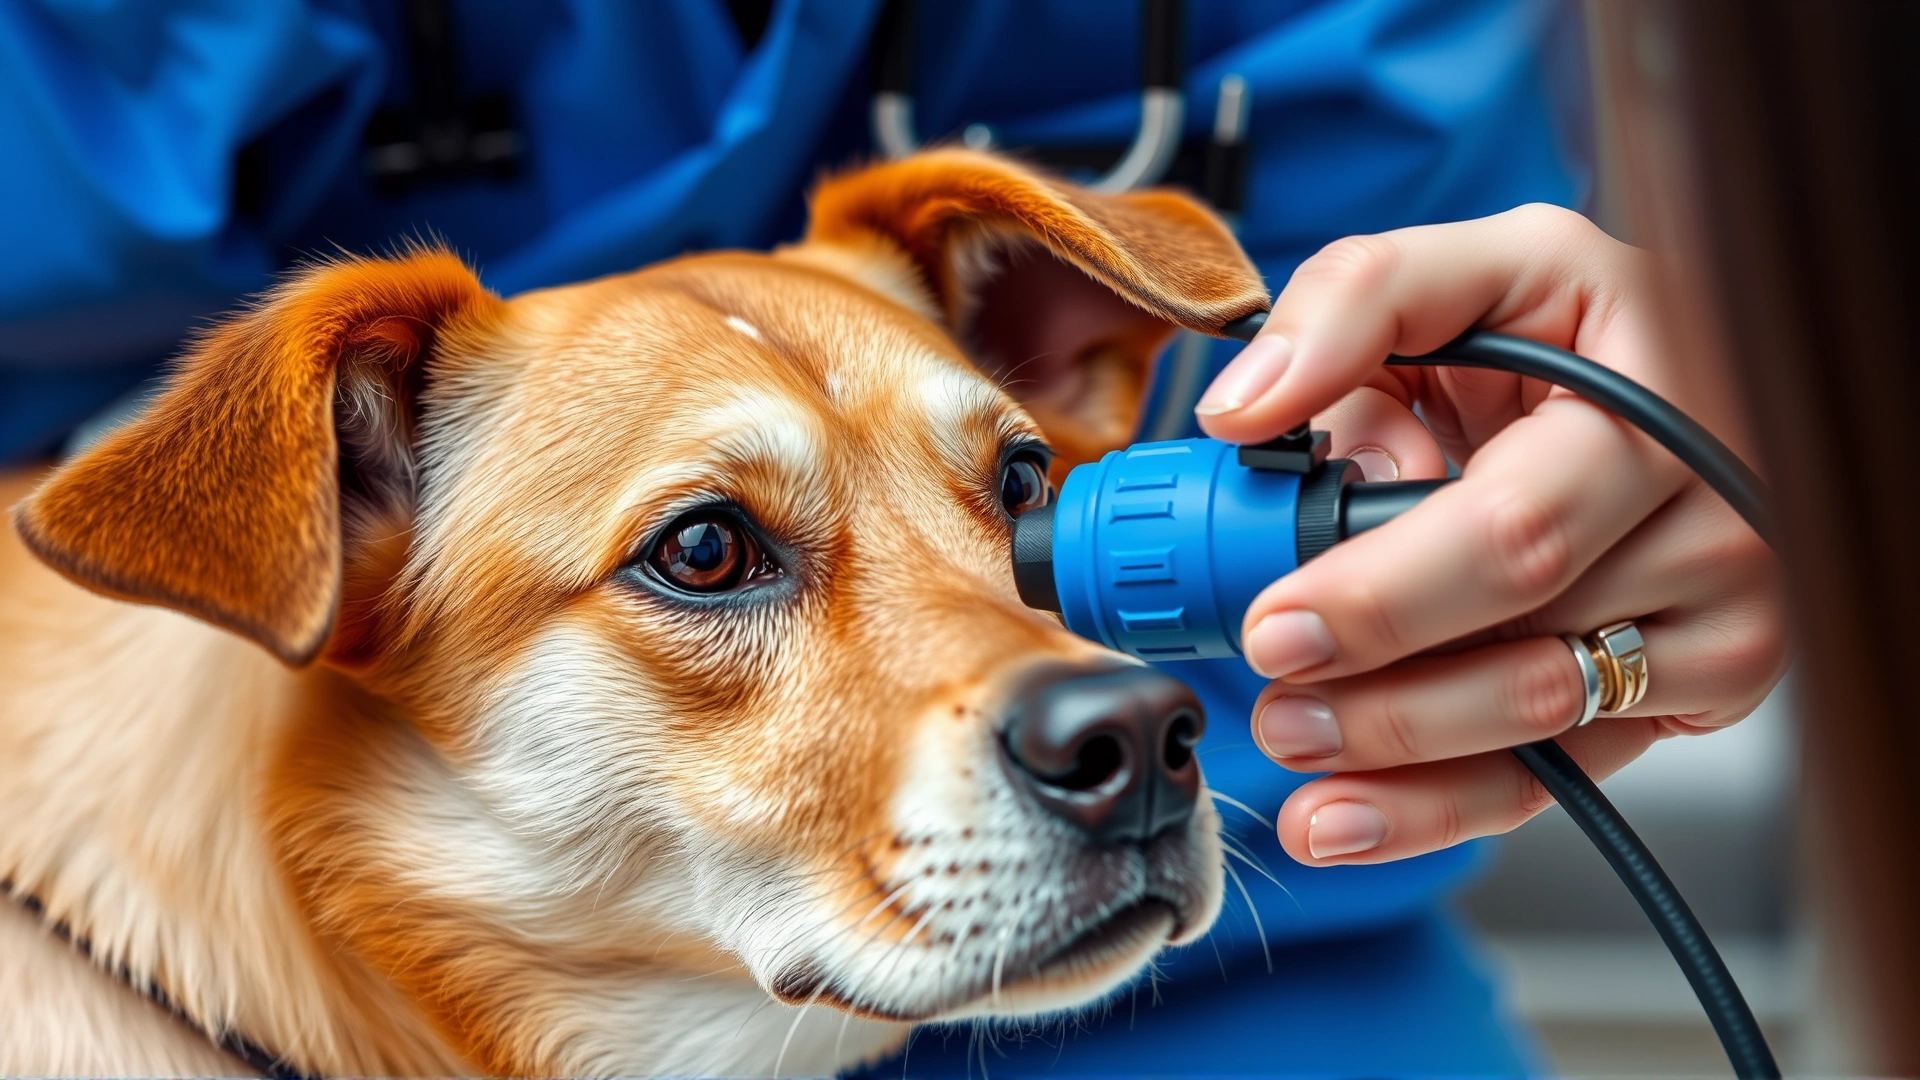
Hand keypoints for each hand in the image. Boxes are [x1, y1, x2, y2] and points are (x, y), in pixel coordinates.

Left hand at [1194, 204, 1786, 865]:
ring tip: (1292, 741)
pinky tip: (1344, 816)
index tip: (1272, 622)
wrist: (1655, 379)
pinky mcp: (1706, 679)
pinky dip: (1439, 806)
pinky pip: (1563, 771)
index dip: (1382, 592)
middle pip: (1526, 639)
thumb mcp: (1463, 271)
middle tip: (1273, 698)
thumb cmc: (1554, 327)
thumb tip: (1244, 410)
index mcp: (1654, 389)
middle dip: (1377, 690)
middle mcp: (1713, 504)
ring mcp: (1723, 602)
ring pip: (1540, 719)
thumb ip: (1351, 305)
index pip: (1511, 527)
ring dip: (1394, 754)